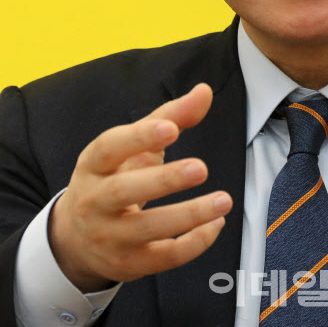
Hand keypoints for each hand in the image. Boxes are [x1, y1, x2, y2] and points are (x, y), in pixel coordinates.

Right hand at [47, 83, 231, 291]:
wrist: (76, 237)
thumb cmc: (115, 176)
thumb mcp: (134, 145)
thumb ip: (170, 116)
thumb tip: (205, 91)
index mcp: (94, 163)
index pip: (111, 147)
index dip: (140, 137)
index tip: (171, 128)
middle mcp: (94, 200)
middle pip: (125, 191)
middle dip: (165, 180)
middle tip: (201, 168)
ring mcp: (109, 236)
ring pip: (148, 228)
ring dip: (190, 215)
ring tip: (224, 200)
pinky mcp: (128, 264)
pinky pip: (163, 257)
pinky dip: (193, 243)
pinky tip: (216, 223)